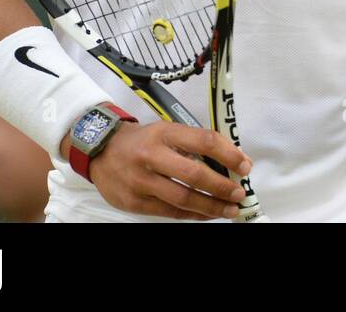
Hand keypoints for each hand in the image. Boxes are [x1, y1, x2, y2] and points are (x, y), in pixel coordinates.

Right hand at [61, 123, 252, 220]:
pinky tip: (207, 214)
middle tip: (239, 194)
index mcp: (165, 132)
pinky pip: (169, 211)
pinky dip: (192, 215)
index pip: (204, 141)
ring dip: (211, 206)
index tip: (245, 166)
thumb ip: (194, 143)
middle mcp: (152, 156)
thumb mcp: (167, 130)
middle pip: (194, 174)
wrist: (101, 150)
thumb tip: (231, 160)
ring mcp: (140, 181)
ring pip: (182, 198)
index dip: (229, 155)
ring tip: (230, 210)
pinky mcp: (133, 202)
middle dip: (221, 187)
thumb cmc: (143, 140)